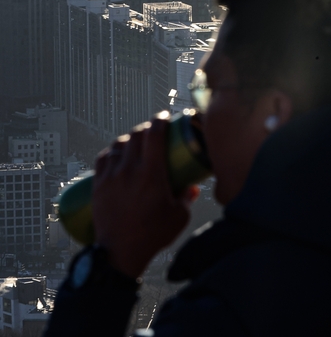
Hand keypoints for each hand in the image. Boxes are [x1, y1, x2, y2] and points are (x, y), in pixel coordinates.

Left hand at [93, 112, 198, 278]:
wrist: (120, 253)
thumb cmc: (151, 235)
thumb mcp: (179, 216)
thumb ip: (187, 198)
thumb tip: (192, 187)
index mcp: (152, 174)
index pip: (154, 135)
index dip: (160, 121)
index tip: (165, 117)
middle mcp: (129, 171)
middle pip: (136, 135)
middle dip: (146, 128)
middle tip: (153, 130)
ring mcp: (111, 177)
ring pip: (118, 145)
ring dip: (129, 138)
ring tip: (136, 142)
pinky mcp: (98, 186)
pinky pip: (103, 158)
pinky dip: (112, 151)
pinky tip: (117, 154)